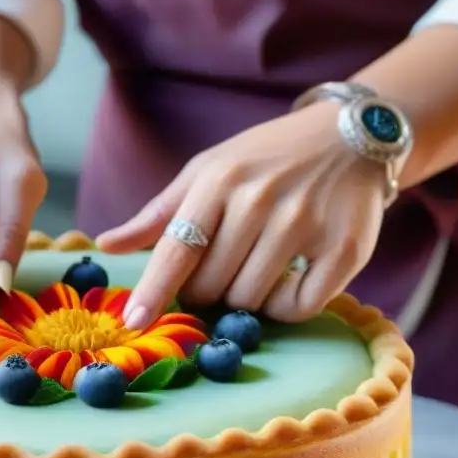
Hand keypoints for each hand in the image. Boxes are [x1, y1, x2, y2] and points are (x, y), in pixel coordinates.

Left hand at [97, 102, 387, 328]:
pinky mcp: (345, 248)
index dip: (154, 291)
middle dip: (208, 291)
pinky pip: (299, 307)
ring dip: (246, 298)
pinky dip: (286, 307)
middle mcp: (261, 201)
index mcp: (219, 181)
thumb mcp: (208, 171)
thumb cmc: (266, 159)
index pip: (178, 248)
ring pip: (251, 300)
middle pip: (212, 286)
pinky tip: (289, 279)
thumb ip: (159, 214)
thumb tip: (105, 244)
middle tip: (224, 268)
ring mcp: (305, 224)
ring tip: (258, 266)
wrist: (351, 134)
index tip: (134, 323)